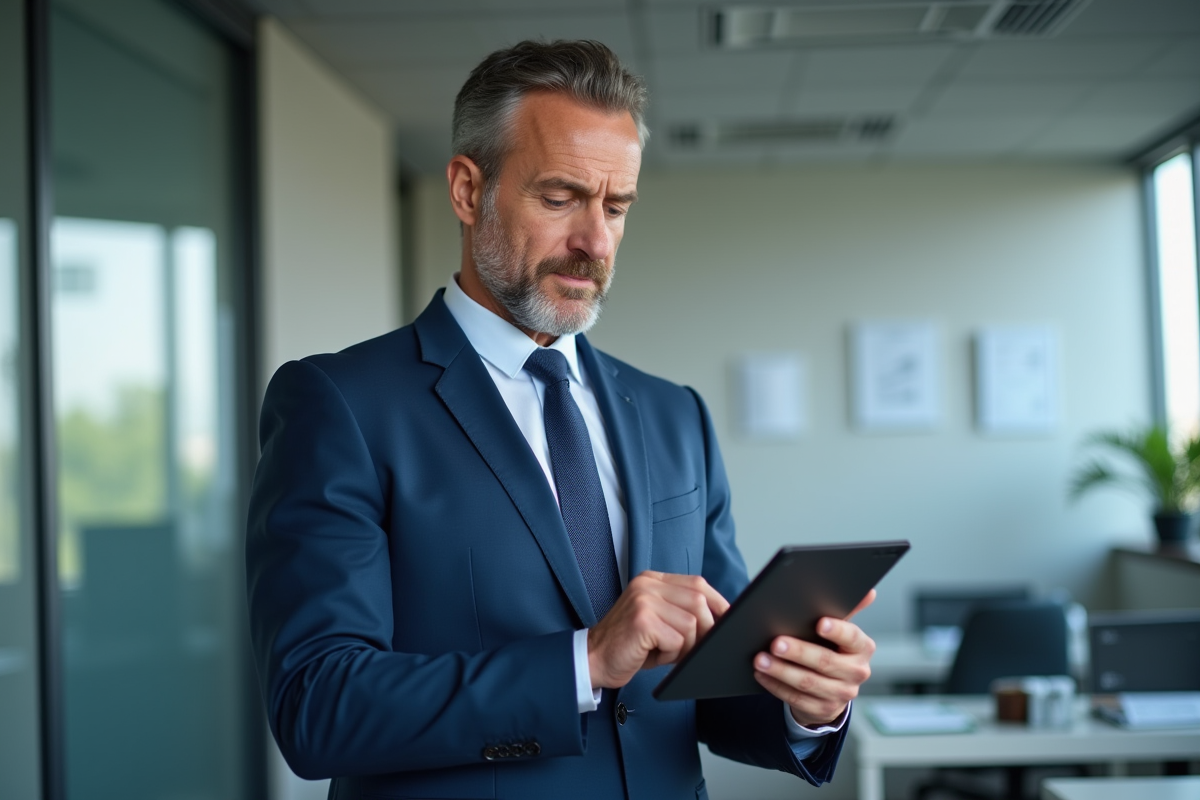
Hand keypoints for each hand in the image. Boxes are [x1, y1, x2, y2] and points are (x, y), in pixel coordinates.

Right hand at [588, 571, 729, 689]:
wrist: (592, 659)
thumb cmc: (630, 645)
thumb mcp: (658, 620)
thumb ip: (682, 612)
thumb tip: (721, 620)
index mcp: (653, 580)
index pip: (698, 584)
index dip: (718, 603)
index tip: (727, 622)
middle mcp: (648, 584)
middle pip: (699, 601)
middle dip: (705, 630)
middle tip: (692, 648)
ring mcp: (644, 600)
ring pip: (691, 623)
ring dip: (685, 646)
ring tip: (665, 651)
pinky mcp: (642, 621)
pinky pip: (677, 640)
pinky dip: (671, 654)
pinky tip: (653, 655)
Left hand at [752, 589, 876, 726]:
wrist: (832, 687)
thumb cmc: (831, 648)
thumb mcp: (839, 630)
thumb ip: (847, 609)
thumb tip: (868, 592)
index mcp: (862, 647)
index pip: (852, 637)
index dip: (838, 631)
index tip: (820, 623)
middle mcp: (857, 672)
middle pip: (826, 662)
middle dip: (799, 652)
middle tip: (776, 642)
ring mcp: (842, 694)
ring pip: (808, 683)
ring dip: (781, 671)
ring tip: (760, 659)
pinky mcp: (824, 709)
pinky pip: (797, 698)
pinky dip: (776, 686)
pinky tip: (761, 674)